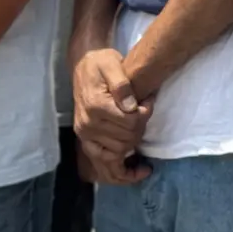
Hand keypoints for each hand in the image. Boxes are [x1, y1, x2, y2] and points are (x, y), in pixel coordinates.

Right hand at [72, 48, 151, 184]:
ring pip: (117, 153)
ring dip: (134, 144)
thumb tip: (133, 107)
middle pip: (126, 139)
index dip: (145, 114)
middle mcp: (87, 124)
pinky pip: (103, 161)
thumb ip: (122, 85)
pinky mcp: (85, 139)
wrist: (83, 64)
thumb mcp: (113, 64)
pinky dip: (119, 167)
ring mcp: (85, 134)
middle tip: (146, 112)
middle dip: (141, 128)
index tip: (149, 102)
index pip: (130, 122)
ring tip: (142, 130)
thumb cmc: (101, 62)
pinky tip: (134, 168)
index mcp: (95, 106)